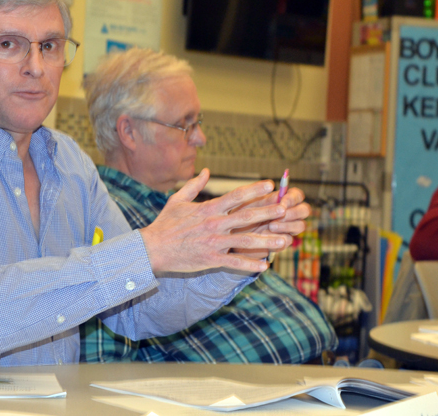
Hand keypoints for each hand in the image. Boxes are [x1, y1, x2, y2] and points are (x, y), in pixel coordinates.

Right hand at [140, 169, 295, 273]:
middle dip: (267, 212)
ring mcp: (213, 242)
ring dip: (267, 241)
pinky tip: (265, 266)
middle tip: (285, 209)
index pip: (235, 196)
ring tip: (285, 240)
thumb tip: (206, 171)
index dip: (254, 190)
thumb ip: (193, 185)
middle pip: (246, 216)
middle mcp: (214, 224)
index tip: (271, 185)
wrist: (152, 249)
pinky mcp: (211, 259)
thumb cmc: (164, 225)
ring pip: (245, 241)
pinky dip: (250, 265)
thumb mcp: (177, 201)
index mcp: (208, 209)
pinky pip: (235, 262)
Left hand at [231, 186, 310, 239]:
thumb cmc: (241, 214)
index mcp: (282, 200)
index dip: (293, 197)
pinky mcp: (282, 242)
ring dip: (288, 225)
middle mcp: (289, 213)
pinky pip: (289, 240)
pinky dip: (280, 238)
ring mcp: (288, 228)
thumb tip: (272, 185)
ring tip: (271, 226)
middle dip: (294, 212)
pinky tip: (269, 237)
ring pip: (301, 226)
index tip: (282, 201)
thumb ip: (261, 196)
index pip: (297, 195)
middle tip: (281, 213)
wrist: (232, 236)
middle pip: (305, 210)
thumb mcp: (248, 203)